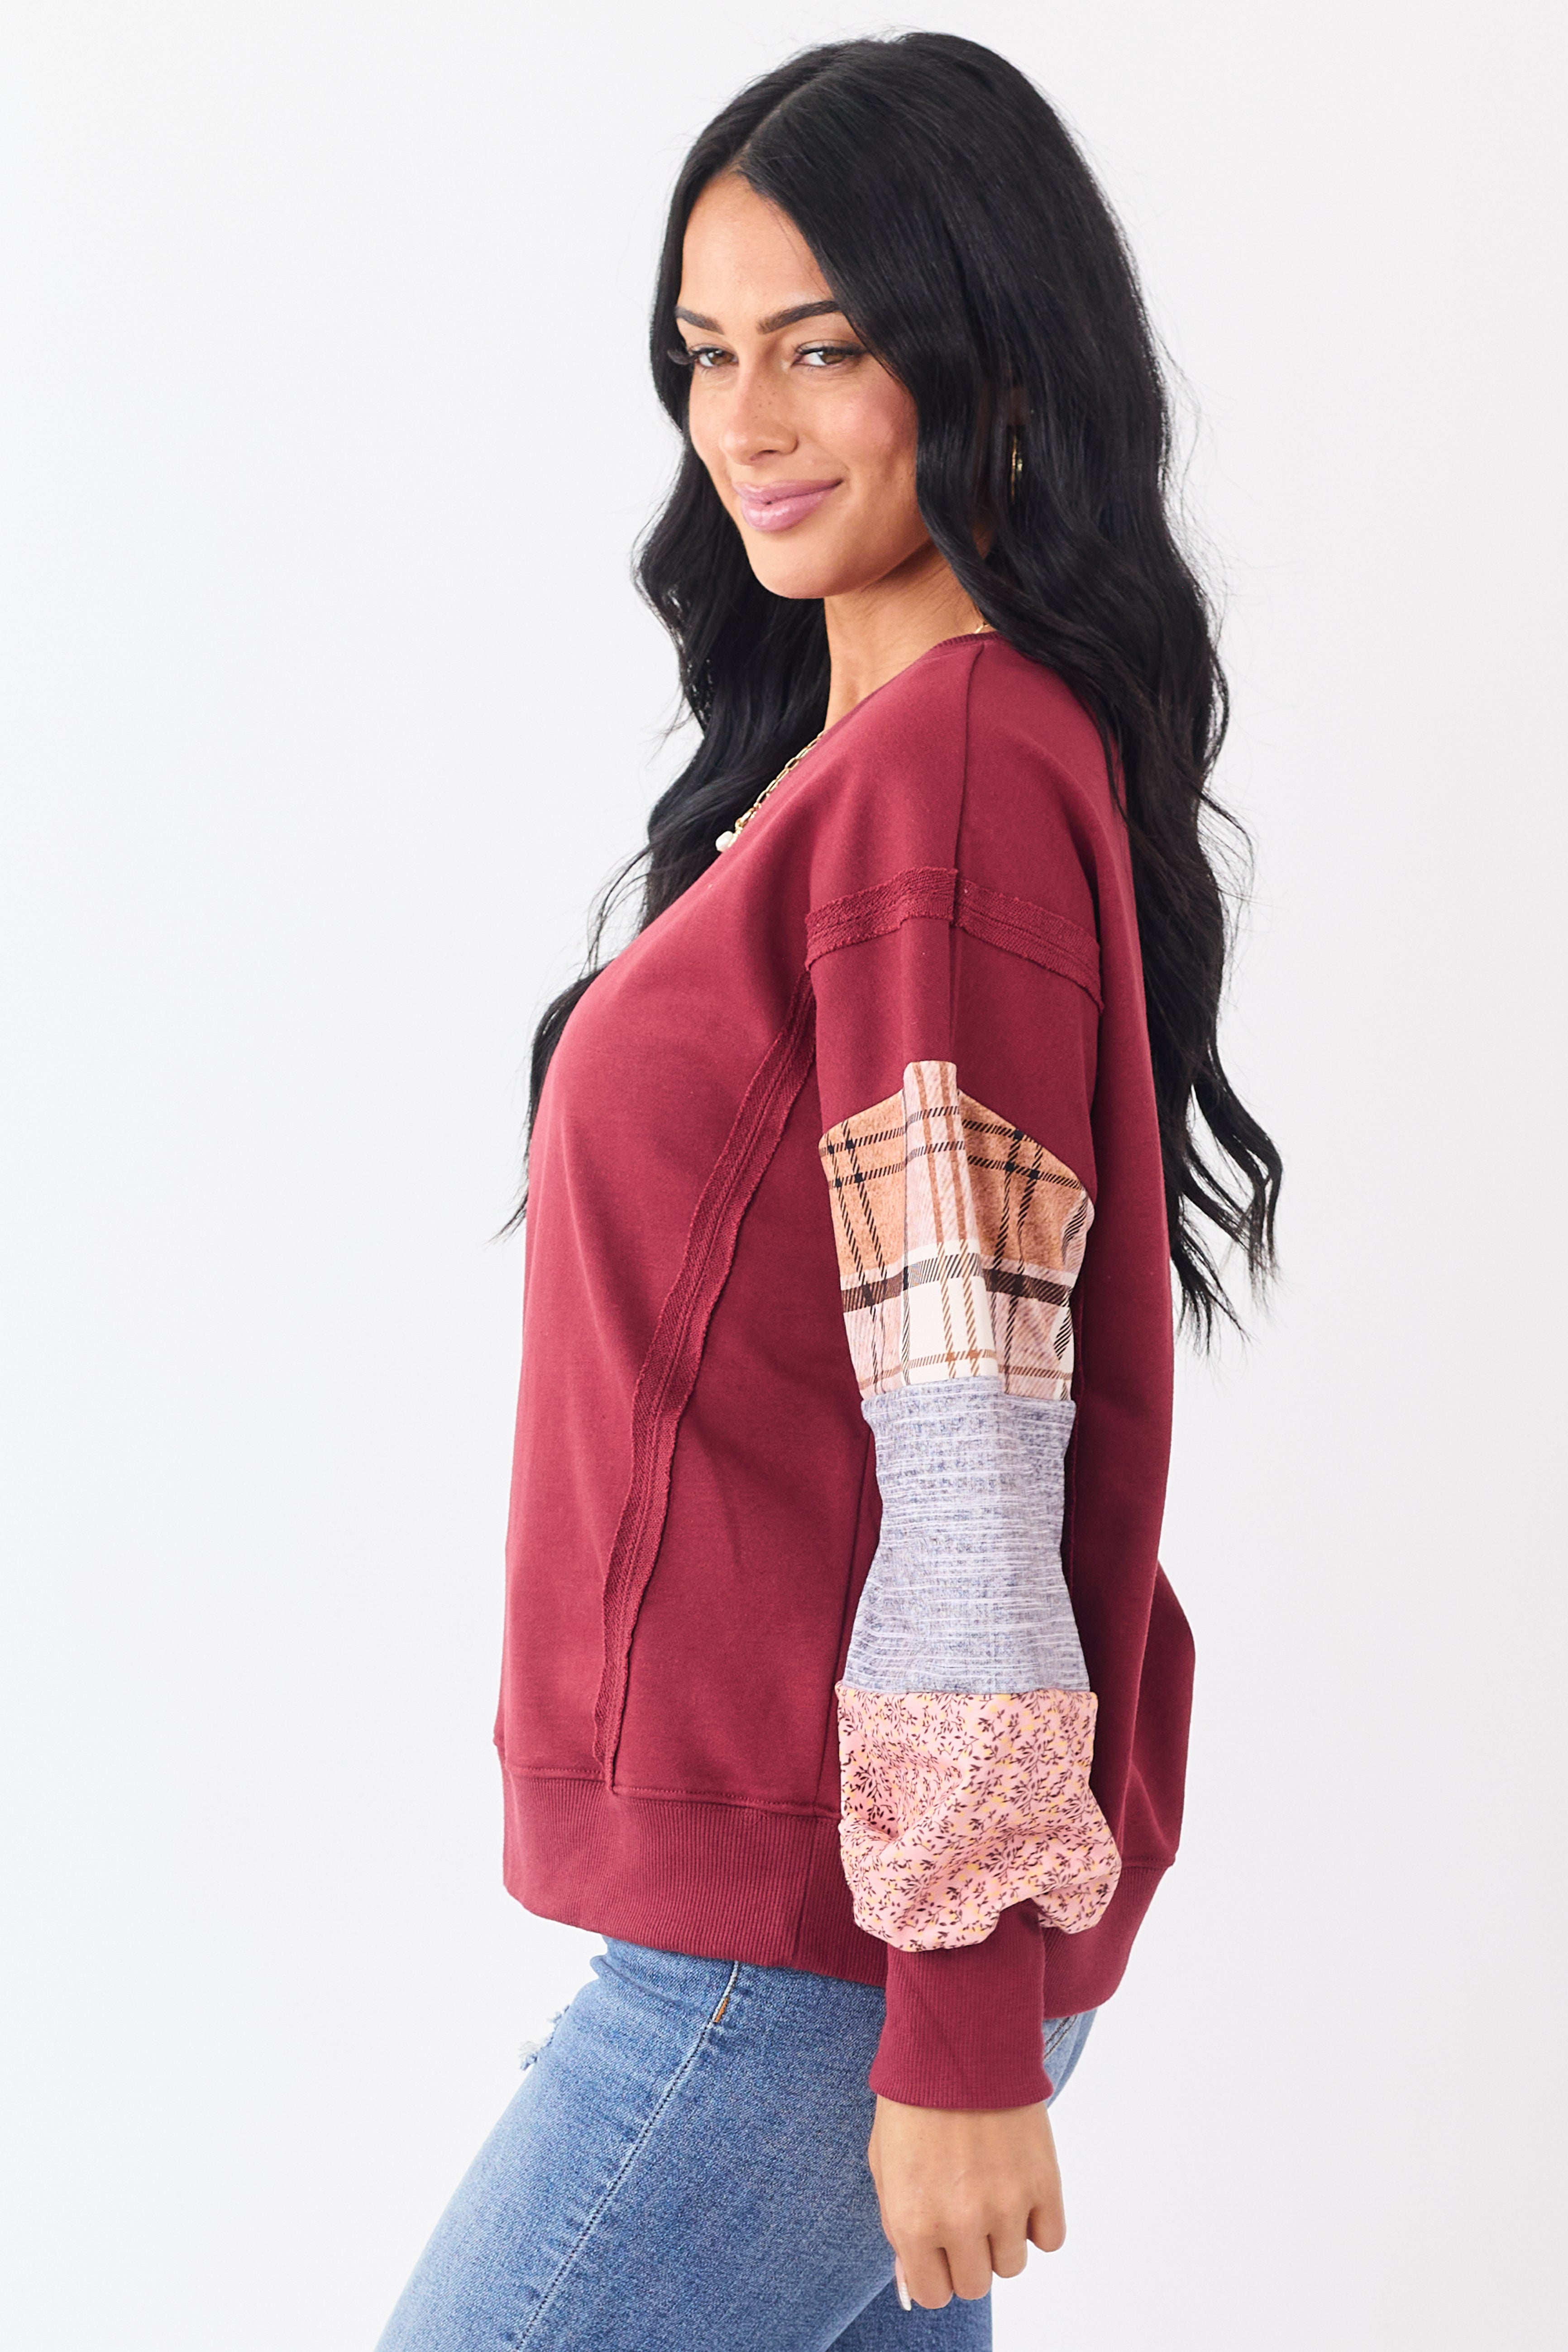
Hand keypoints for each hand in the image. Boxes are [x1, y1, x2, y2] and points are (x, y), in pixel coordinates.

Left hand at [867, 2093, 1065, 2309]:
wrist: (959, 2039)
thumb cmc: (913, 2100)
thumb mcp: (886, 2166)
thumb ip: (899, 2229)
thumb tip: (914, 2282)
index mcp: (913, 2220)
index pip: (933, 2293)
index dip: (934, 2270)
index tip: (936, 2247)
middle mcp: (960, 2222)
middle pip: (975, 2284)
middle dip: (967, 2256)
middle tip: (963, 2215)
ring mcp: (1006, 2204)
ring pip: (1012, 2265)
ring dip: (1001, 2238)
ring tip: (989, 2191)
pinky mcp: (1044, 2182)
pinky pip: (1050, 2238)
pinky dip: (1038, 2221)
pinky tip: (1018, 2187)